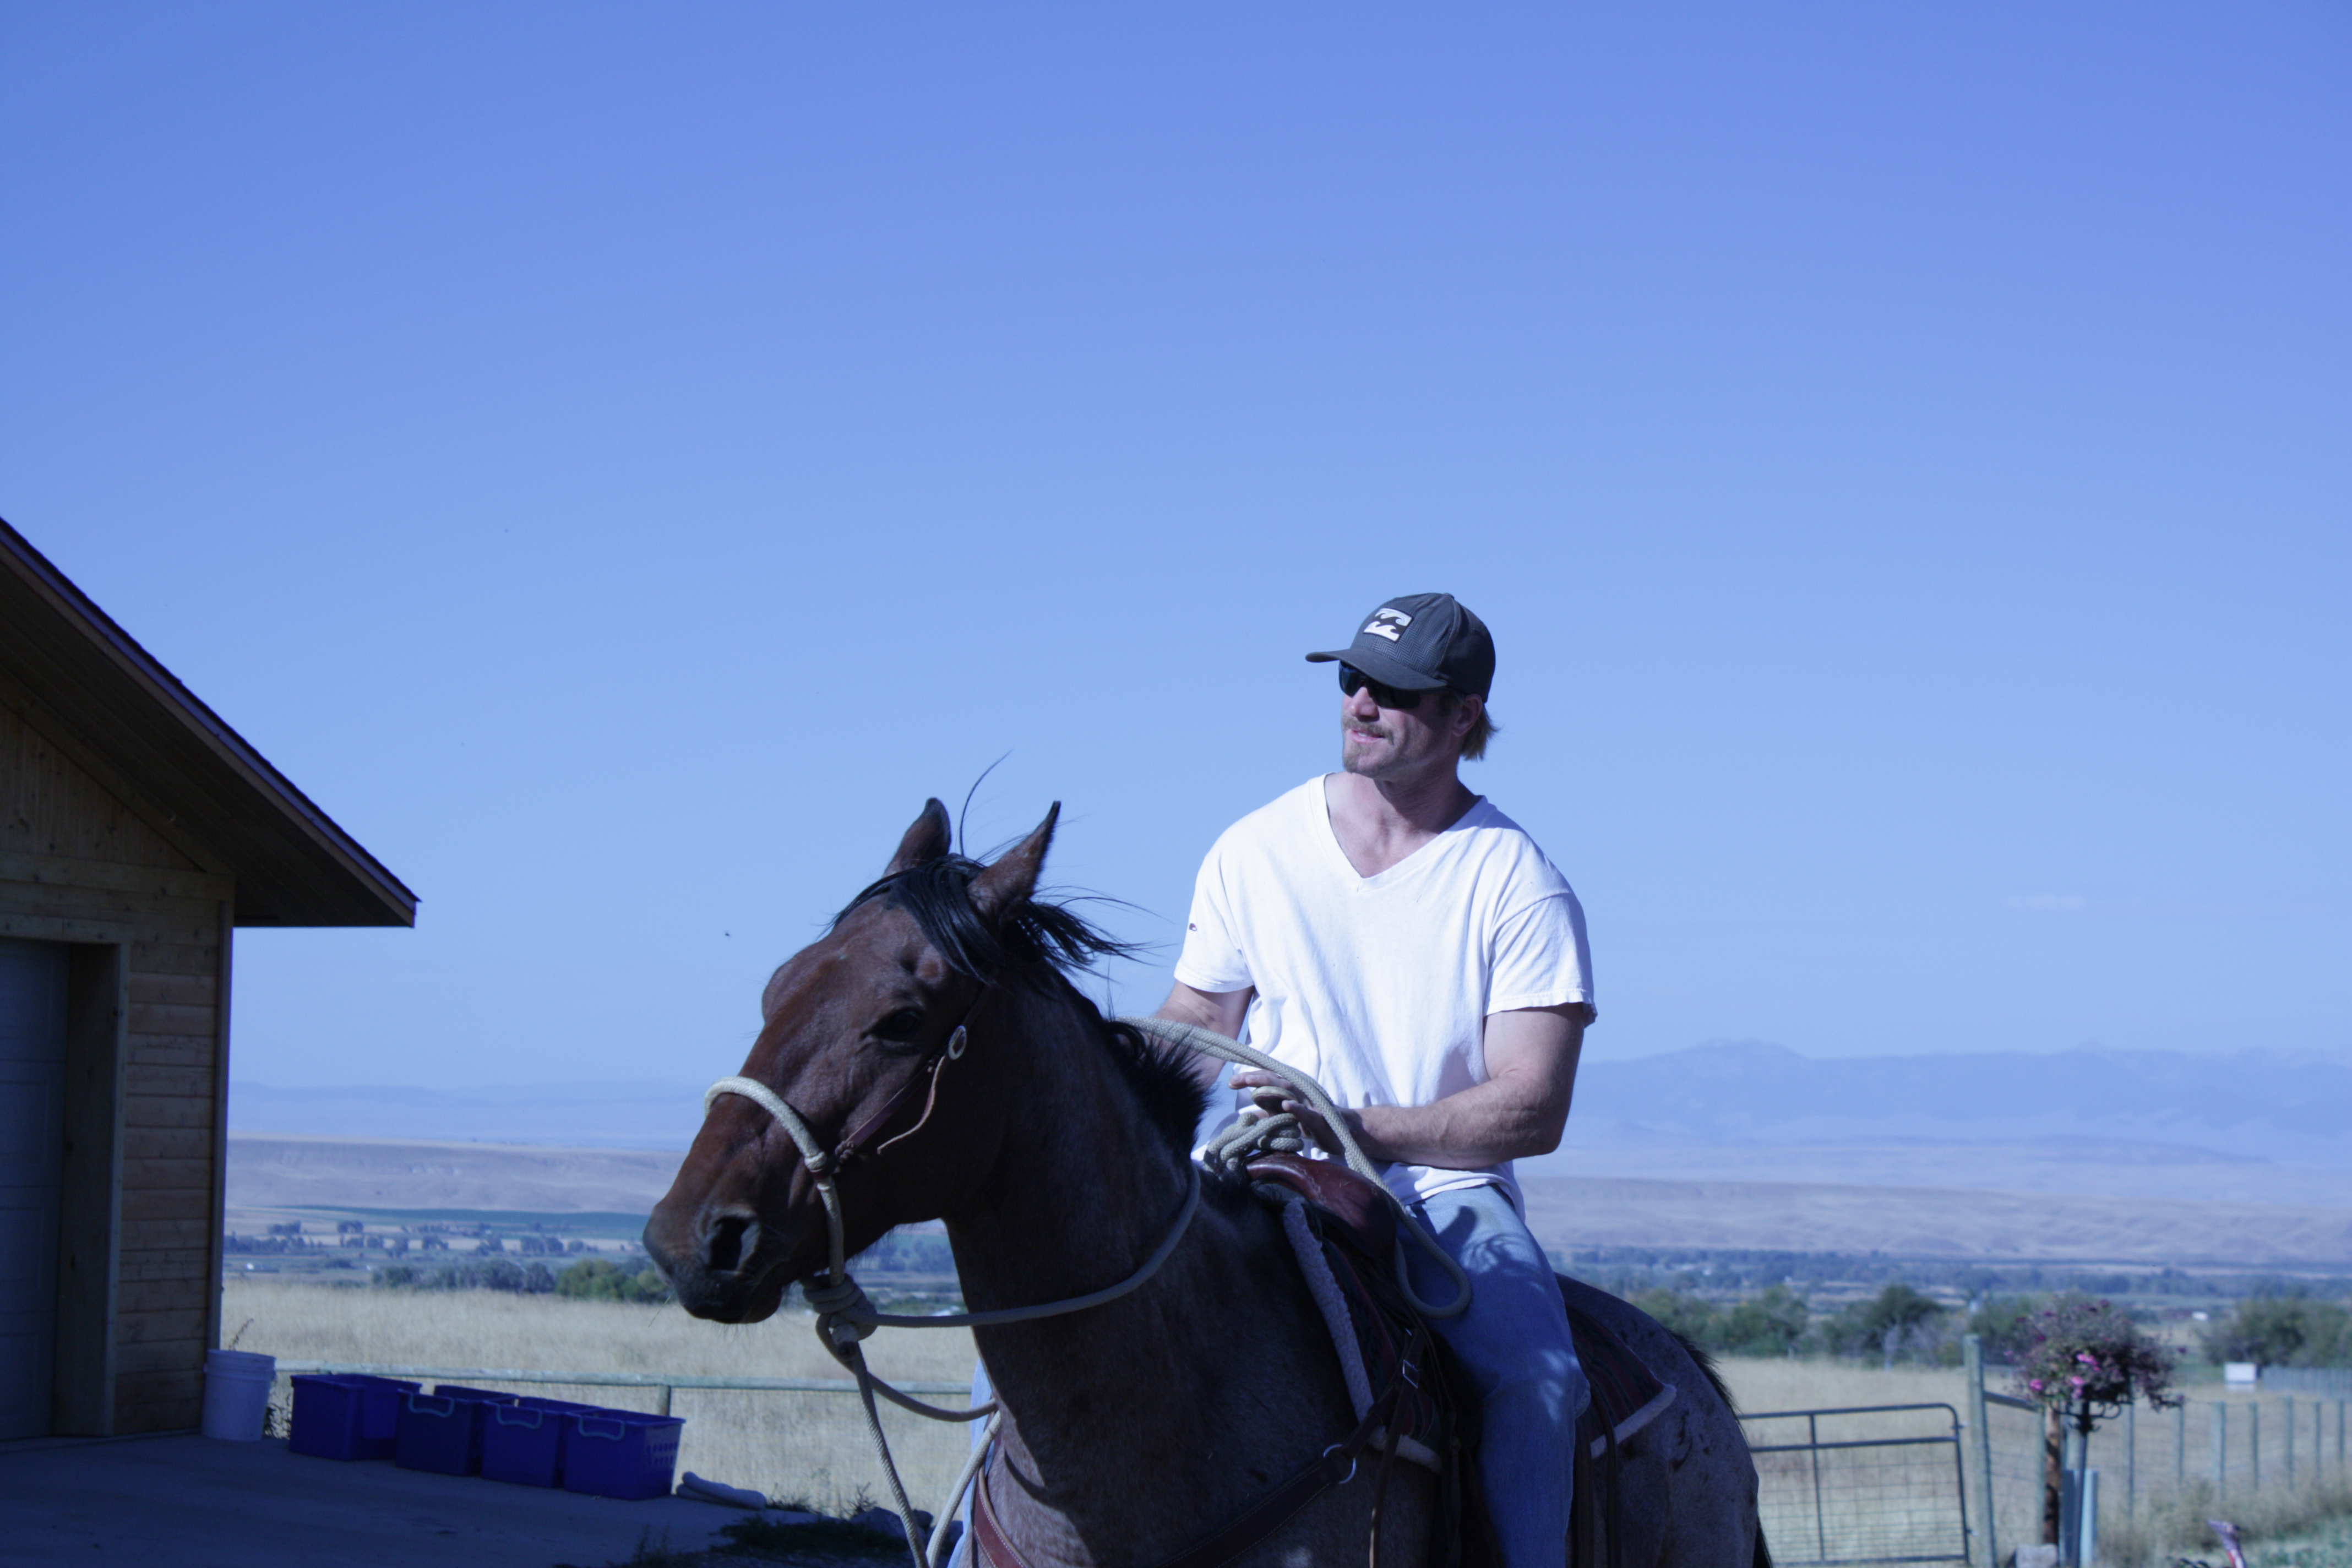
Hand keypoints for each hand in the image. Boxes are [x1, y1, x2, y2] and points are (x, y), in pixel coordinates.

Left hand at [1228, 1069, 1358, 1158]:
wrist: (1344, 1131)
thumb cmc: (1313, 1122)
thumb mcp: (1287, 1116)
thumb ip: (1270, 1111)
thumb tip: (1249, 1109)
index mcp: (1291, 1090)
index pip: (1268, 1079)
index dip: (1250, 1078)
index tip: (1230, 1082)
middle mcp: (1299, 1092)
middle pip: (1275, 1080)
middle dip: (1255, 1079)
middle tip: (1235, 1080)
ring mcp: (1310, 1103)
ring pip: (1289, 1092)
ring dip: (1271, 1089)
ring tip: (1254, 1088)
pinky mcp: (1320, 1118)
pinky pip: (1307, 1112)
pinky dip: (1296, 1107)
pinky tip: (1286, 1105)